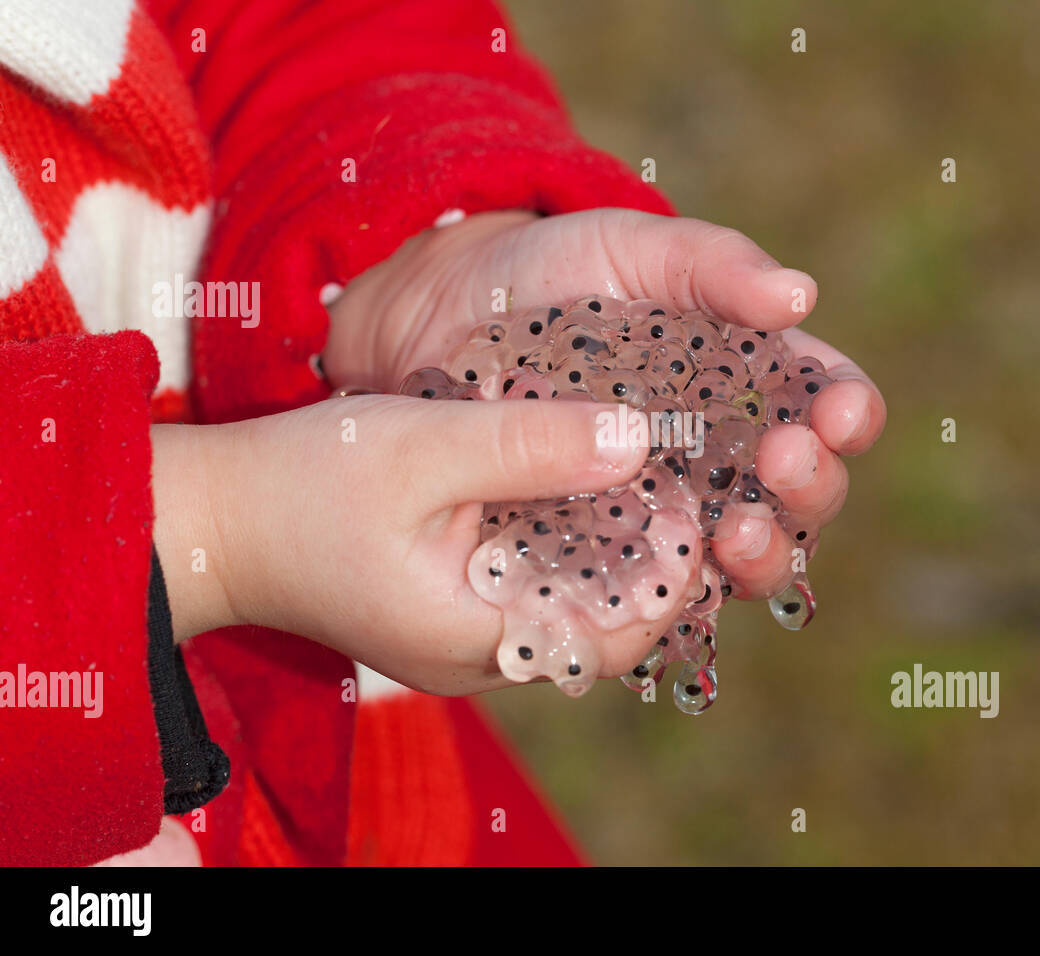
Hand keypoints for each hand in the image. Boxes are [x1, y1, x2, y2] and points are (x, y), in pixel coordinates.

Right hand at [151, 397, 661, 694]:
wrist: (212, 518)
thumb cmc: (302, 485)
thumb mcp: (421, 448)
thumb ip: (529, 445)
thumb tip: (640, 438)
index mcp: (481, 640)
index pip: (618, 635)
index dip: (670, 572)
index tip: (694, 499)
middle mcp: (486, 655)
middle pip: (608, 620)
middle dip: (653, 557)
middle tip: (688, 479)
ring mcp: (472, 635)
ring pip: (577, 600)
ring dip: (617, 543)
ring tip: (653, 471)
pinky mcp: (460, 605)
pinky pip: (538, 580)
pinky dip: (570, 535)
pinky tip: (589, 478)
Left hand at [323, 209, 886, 599]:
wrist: (440, 324)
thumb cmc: (547, 276)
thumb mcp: (629, 251)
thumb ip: (710, 264)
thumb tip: (800, 297)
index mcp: (749, 377)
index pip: (827, 402)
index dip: (847, 412)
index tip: (839, 413)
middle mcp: (726, 455)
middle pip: (803, 493)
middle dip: (810, 486)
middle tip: (782, 463)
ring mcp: (672, 511)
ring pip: (748, 558)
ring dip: (762, 554)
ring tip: (735, 533)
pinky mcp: (614, 554)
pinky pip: (664, 592)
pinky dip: (679, 595)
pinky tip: (669, 580)